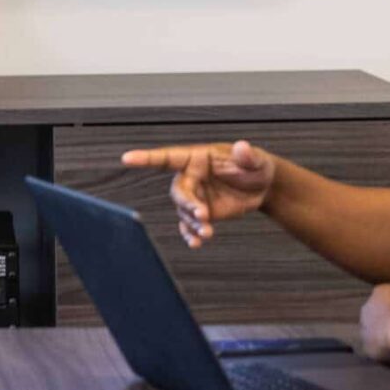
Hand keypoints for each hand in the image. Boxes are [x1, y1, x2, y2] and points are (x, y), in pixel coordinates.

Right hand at [118, 140, 277, 248]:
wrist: (262, 187)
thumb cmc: (255, 166)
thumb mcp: (255, 160)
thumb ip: (247, 155)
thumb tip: (242, 147)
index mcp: (198, 158)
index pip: (168, 157)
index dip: (147, 158)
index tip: (127, 158)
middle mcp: (191, 177)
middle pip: (178, 191)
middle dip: (188, 204)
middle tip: (203, 215)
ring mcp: (194, 196)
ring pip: (184, 211)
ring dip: (193, 223)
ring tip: (208, 232)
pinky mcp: (200, 213)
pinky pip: (188, 225)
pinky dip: (190, 234)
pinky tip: (197, 242)